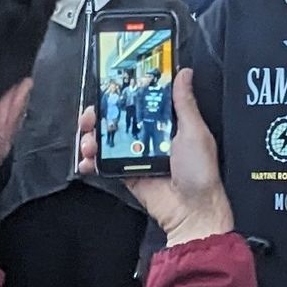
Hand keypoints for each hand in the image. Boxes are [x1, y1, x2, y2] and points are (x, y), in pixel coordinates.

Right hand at [77, 69, 233, 246]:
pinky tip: (86, 161)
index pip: (138, 102)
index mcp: (166, 124)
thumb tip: (184, 73)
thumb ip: (184, 103)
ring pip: (105, 140)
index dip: (120, 95)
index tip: (106, 89)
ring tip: (89, 143)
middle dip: (98, 116)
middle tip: (90, 118)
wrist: (192, 212)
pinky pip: (104, 164)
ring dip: (91, 138)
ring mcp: (135, 156)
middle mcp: (148, 137)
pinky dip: (90, 162)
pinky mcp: (126, 174)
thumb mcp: (195, 131)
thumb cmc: (200, 172)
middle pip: (116, 119)